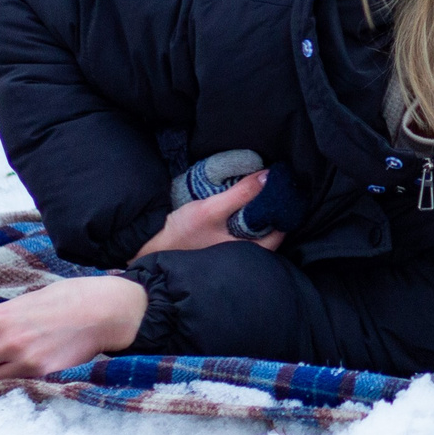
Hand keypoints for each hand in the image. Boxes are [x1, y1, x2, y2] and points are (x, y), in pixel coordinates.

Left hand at [0, 275, 146, 379]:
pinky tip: (25, 371)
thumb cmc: (66, 299)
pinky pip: (13, 385)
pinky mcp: (41, 374)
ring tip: (8, 367)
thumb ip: (0, 321)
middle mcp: (6, 340)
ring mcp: (23, 360)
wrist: (103, 310)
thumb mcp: (25, 301)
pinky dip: (13, 382)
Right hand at [134, 170, 286, 258]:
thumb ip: (241, 194)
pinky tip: (240, 207)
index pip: (279, 233)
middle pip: (269, 233)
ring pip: (255, 233)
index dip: (284, 211)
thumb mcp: (211, 209)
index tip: (285, 191)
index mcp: (246, 253)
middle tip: (273, 188)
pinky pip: (241, 233)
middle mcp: (242, 258)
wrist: (149, 248)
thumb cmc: (180, 234)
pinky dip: (244, 220)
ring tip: (258, 193)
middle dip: (272, 212)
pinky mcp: (220, 249)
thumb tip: (269, 177)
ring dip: (257, 215)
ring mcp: (231, 255)